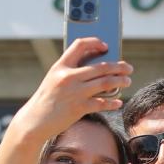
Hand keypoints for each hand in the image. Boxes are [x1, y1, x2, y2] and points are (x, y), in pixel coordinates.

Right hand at [14, 37, 131, 142]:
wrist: (34, 121)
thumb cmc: (46, 100)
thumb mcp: (54, 80)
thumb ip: (71, 72)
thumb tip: (97, 70)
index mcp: (60, 66)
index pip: (80, 45)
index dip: (95, 43)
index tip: (106, 46)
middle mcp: (68, 76)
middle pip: (100, 66)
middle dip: (118, 66)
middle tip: (128, 68)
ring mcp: (74, 92)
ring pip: (105, 82)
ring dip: (120, 81)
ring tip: (127, 81)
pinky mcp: (79, 108)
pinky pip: (102, 103)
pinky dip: (112, 102)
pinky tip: (118, 102)